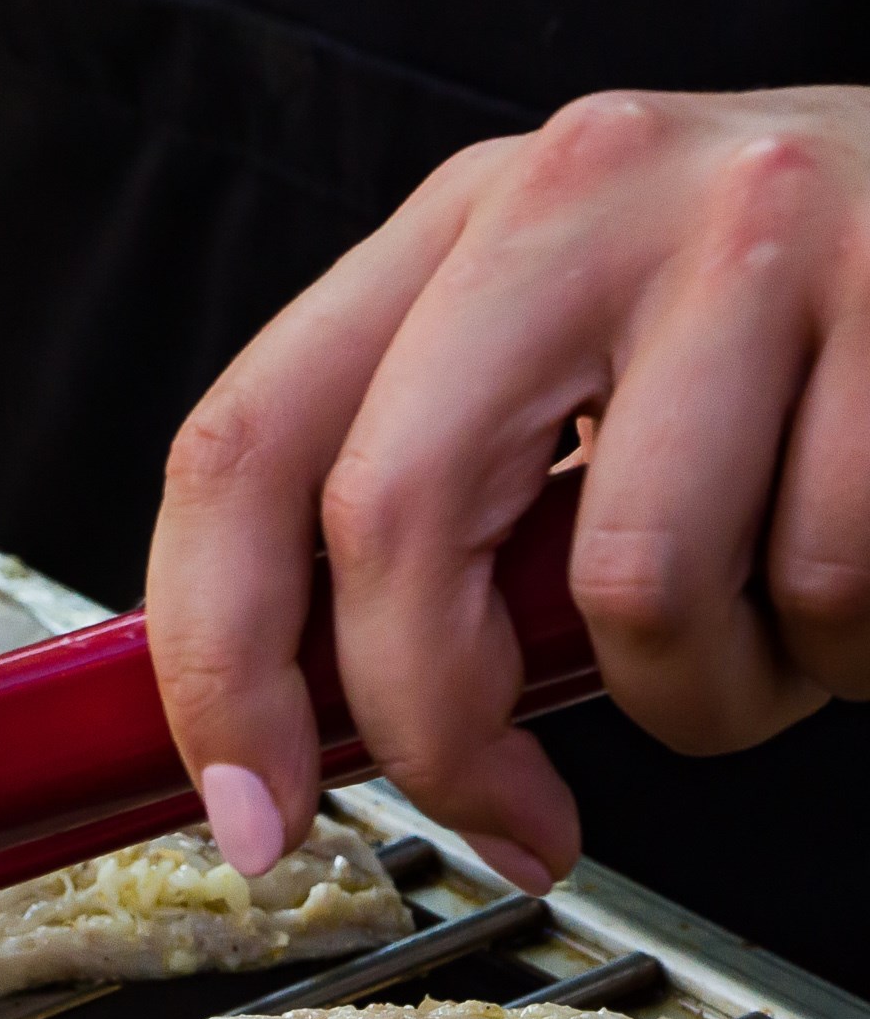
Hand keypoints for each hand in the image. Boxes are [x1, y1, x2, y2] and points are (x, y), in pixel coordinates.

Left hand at [149, 86, 869, 892]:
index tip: (250, 815)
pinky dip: (839, 655)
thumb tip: (310, 731)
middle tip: (512, 821)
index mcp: (457, 225)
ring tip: (769, 651)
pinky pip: (823, 578)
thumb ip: (446, 513)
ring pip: (636, 582)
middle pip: (395, 518)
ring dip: (701, 698)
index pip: (241, 450)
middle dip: (437, 728)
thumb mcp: (583, 370)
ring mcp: (748, 234)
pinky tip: (859, 600)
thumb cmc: (794, 331)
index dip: (214, 664)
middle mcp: (577, 197)